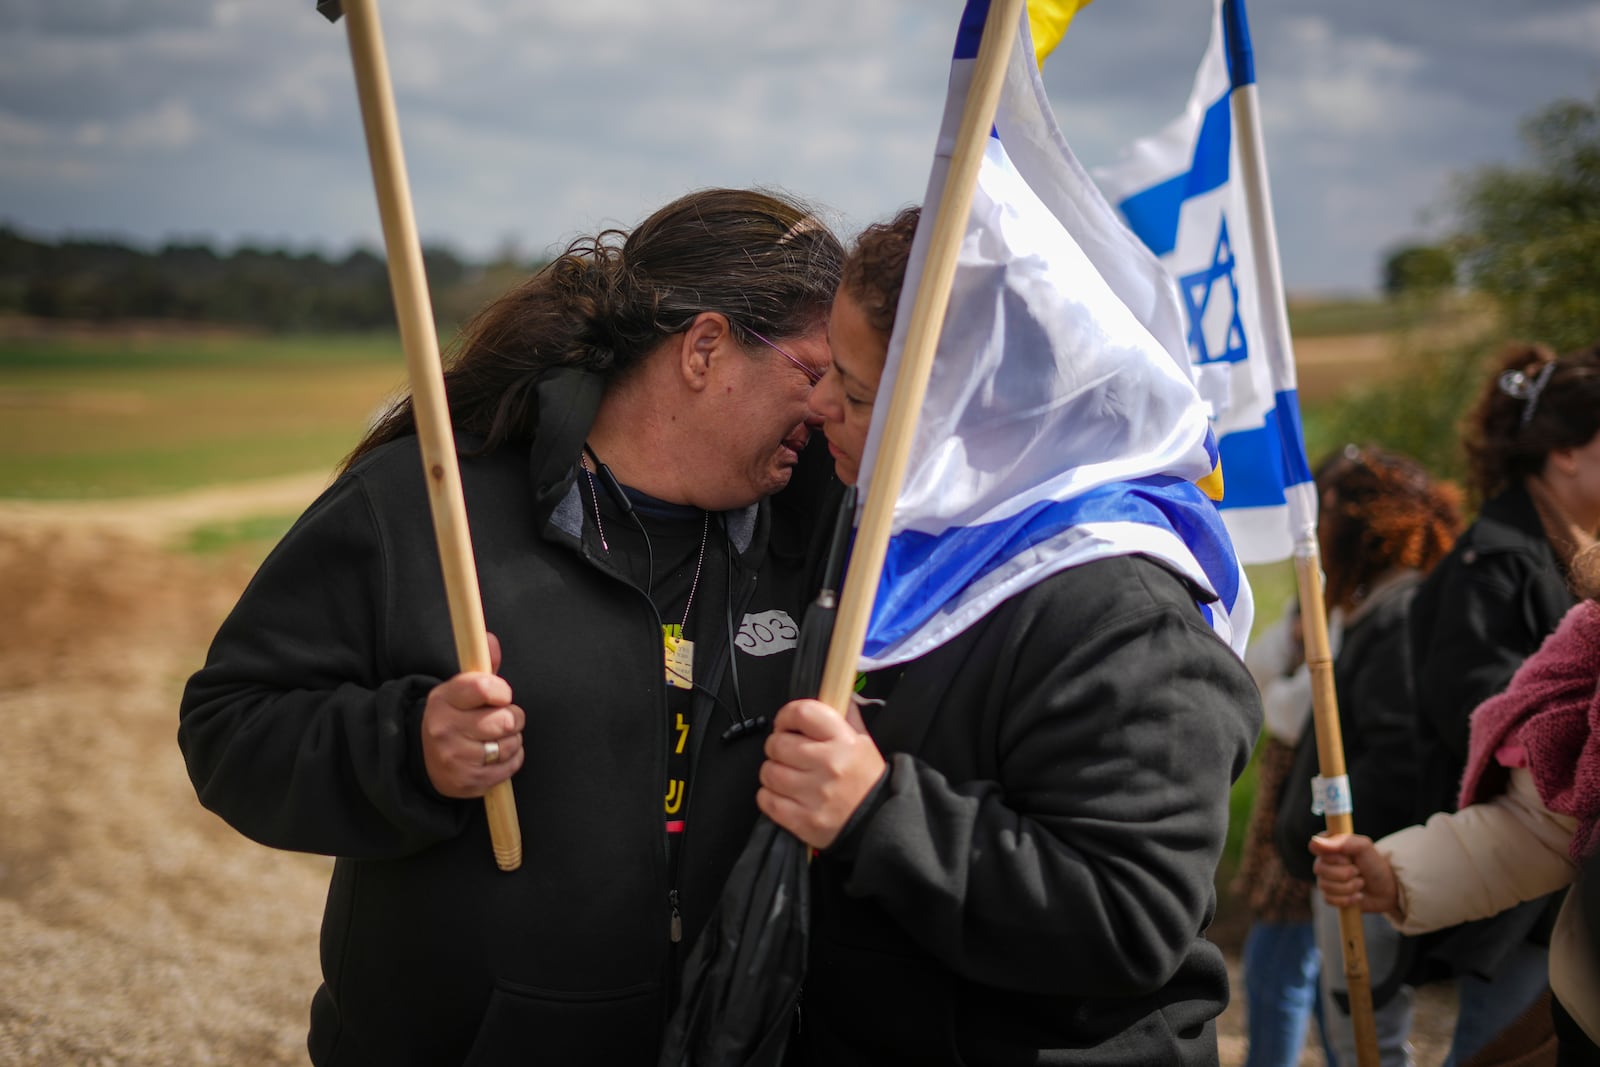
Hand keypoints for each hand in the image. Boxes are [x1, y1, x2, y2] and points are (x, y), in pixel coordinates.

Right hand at [421, 633, 525, 797]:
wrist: (423, 758)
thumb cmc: (453, 716)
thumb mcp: (460, 689)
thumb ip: (481, 665)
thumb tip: (489, 639)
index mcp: (444, 699)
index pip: (483, 687)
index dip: (503, 691)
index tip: (502, 695)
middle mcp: (445, 728)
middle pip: (504, 720)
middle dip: (514, 718)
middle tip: (505, 718)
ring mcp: (454, 757)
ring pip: (510, 744)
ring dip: (513, 740)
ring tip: (498, 737)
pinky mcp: (466, 780)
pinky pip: (509, 766)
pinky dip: (512, 759)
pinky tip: (498, 755)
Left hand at [757, 698, 885, 849]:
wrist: (879, 823)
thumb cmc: (867, 780)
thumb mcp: (864, 741)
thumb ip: (845, 714)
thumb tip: (832, 689)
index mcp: (844, 741)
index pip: (802, 713)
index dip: (787, 715)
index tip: (786, 723)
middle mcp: (829, 766)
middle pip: (778, 743)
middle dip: (777, 746)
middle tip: (787, 752)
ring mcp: (815, 795)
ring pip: (769, 772)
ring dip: (772, 771)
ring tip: (787, 775)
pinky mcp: (804, 820)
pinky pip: (767, 800)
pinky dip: (769, 796)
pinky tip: (784, 794)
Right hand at [1310, 833, 1398, 914]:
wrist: (1388, 889)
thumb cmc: (1375, 865)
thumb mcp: (1364, 847)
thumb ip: (1342, 842)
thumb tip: (1315, 842)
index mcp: (1330, 846)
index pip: (1314, 846)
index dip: (1331, 855)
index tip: (1347, 858)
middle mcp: (1324, 862)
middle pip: (1319, 868)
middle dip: (1344, 873)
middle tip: (1358, 872)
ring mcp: (1326, 880)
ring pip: (1324, 886)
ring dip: (1348, 887)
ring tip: (1361, 883)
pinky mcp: (1330, 896)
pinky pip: (1328, 899)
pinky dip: (1347, 899)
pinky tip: (1358, 896)